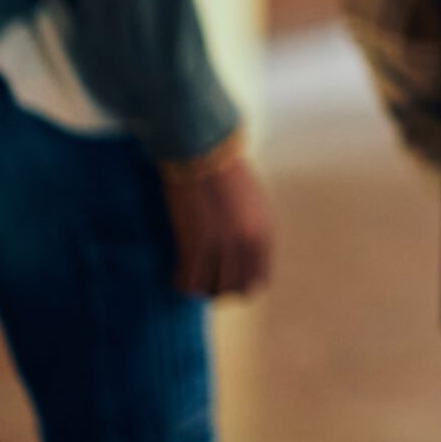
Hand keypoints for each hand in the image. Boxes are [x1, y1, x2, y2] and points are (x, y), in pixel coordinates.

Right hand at [159, 141, 273, 298]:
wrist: (202, 151)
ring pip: (210, 290)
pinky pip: (189, 281)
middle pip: (234, 289)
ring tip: (190, 274)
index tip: (226, 279)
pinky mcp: (195, 244)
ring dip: (200, 286)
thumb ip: (252, 231)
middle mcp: (246, 244)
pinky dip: (182, 281)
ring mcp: (221, 246)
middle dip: (219, 288)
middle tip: (205, 278)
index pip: (258, 279)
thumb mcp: (253, 203)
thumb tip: (244, 255)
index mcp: (263, 233)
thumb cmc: (224, 173)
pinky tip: (177, 272)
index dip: (241, 284)